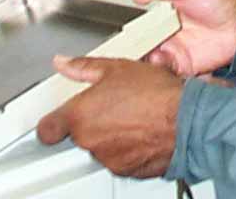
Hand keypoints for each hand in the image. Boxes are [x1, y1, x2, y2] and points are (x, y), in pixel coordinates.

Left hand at [37, 56, 182, 178]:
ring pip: (102, 147)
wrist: (187, 119)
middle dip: (93, 123)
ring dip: (112, 136)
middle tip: (114, 106)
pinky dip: (129, 148)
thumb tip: (64, 63)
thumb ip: (84, 67)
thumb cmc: (156, 94)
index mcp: (81, 116)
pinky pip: (121, 159)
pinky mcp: (127, 171)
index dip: (52, 124)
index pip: (47, 129)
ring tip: (134, 116)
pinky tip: (144, 130)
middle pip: (79, 135)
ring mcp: (108, 159)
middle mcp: (90, 141)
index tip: (57, 120)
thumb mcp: (117, 68)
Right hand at [133, 0, 235, 76]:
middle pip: (140, 46)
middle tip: (126, 53)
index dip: (127, 32)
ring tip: (145, 58)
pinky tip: (159, 66)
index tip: (117, 37)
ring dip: (144, 64)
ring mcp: (174, 51)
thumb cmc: (221, 0)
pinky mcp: (185, 66)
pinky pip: (166, 74)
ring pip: (149, 62)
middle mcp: (165, 35)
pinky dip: (160, 74)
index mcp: (162, 15)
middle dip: (131, 52)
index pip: (137, 25)